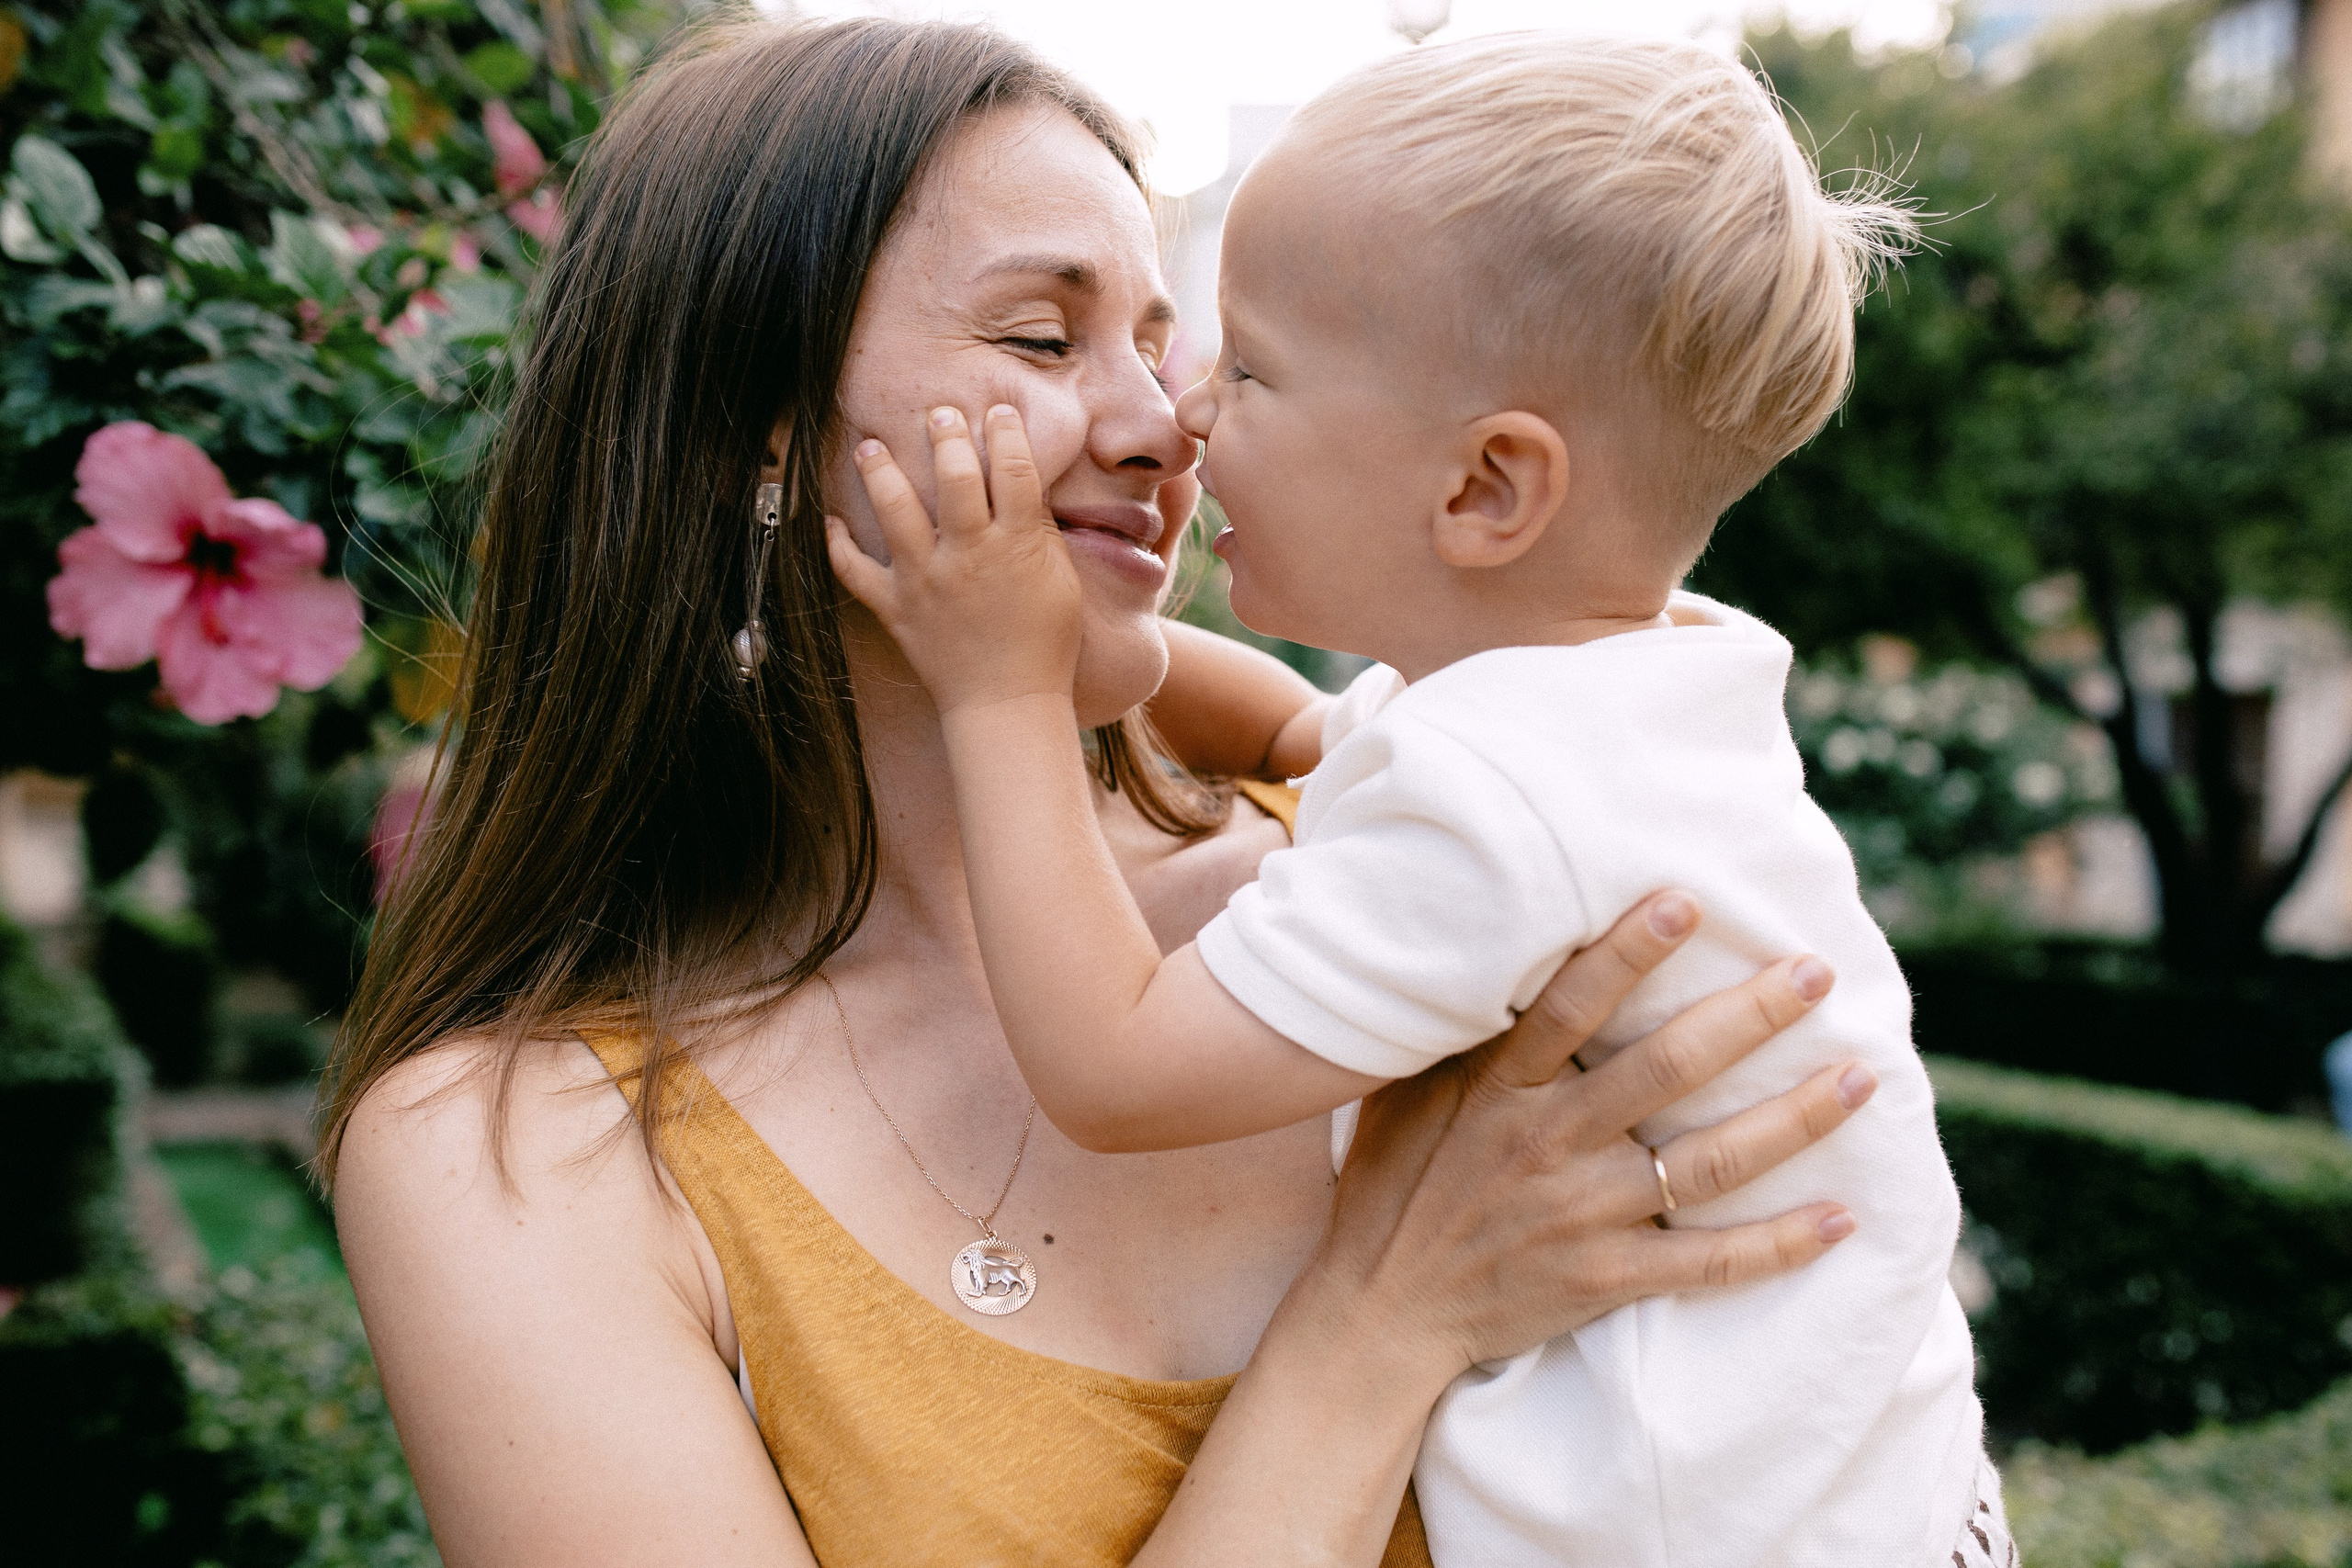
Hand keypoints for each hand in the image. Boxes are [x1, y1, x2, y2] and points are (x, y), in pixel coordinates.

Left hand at [824, 404, 1082, 715]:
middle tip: (937, 413)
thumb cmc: (1046, 646)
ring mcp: (926, 580)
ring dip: (880, 471)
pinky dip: (837, 543)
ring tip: (869, 446)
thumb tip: (1022, 483)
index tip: (998, 413)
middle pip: (954, 477)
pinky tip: (831, 519)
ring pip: (895, 509)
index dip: (1006, 433)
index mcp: (1016, 545)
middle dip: (945, 435)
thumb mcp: (1061, 581)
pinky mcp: (895, 607)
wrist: (1008, 704)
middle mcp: (968, 555)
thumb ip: (1039, 531)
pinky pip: (854, 570)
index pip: (1013, 470)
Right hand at [1292, 891, 1867, 1380]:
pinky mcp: (1606, 1278)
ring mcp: (1584, 1214)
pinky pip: (1709, 1262)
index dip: (1629, 950)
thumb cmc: (1393, 1183)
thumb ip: (1455, 1030)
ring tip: (1859, 1077)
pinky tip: (1840, 1219)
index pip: (1572, 1004)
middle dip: (1749, 1016)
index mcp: (1499, 1088)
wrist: (1380, 1308)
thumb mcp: (1403, 1091)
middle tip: (1817, 973)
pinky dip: (1779, 1244)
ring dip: (1793, 1119)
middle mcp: (1549, 1142)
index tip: (1686, 900)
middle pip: (1666, 1069)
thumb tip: (1488, 944)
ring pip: (1710, 1162)